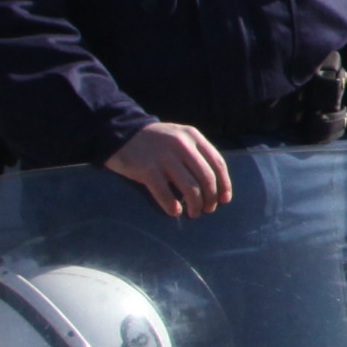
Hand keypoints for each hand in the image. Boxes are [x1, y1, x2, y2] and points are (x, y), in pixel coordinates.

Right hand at [105, 121, 231, 216]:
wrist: (121, 132)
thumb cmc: (156, 141)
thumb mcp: (180, 137)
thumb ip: (197, 153)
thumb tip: (216, 184)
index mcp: (193, 136)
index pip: (217, 163)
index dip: (224, 184)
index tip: (224, 199)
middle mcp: (181, 144)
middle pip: (206, 178)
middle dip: (210, 198)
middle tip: (208, 209)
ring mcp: (163, 156)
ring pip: (190, 187)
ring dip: (195, 205)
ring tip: (193, 213)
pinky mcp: (146, 168)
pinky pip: (164, 193)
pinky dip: (172, 205)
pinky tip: (175, 211)